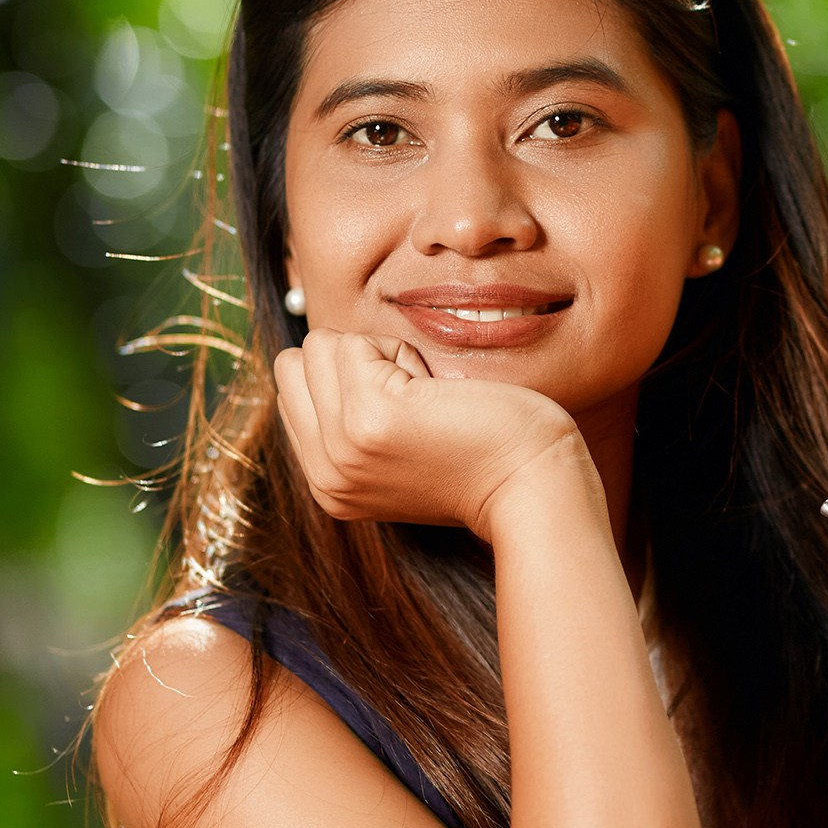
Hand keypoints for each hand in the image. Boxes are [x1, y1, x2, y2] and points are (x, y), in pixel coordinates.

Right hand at [273, 330, 588, 534]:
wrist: (533, 485)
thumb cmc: (485, 454)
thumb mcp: (398, 453)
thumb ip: (353, 424)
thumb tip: (323, 355)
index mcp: (328, 484)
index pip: (294, 391)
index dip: (351, 381)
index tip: (406, 414)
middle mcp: (326, 474)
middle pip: (297, 363)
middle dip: (356, 362)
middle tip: (417, 402)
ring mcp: (342, 447)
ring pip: (321, 345)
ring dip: (382, 356)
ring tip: (429, 400)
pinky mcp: (369, 417)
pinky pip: (357, 342)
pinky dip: (404, 353)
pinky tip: (439, 395)